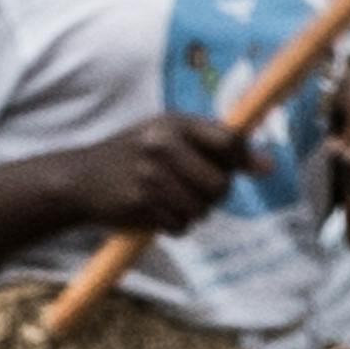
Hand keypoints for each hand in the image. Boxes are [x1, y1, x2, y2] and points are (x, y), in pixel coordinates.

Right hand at [49, 111, 244, 239]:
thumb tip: (269, 166)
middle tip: (196, 187)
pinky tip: (157, 209)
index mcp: (173, 123)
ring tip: (172, 197)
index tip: (249, 167)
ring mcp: (150, 177)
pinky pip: (182, 225)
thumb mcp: (167, 133)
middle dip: (215, 192)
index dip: (244, 158)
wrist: (81, 178)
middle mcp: (162, 146)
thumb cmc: (136, 153)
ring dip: (194, 210)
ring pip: (203, 209)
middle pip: (220, 185)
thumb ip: (216, 144)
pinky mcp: (141, 205)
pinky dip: (176, 223)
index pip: (228, 141)